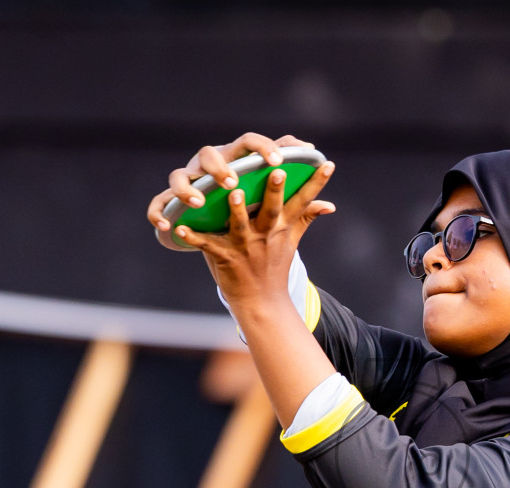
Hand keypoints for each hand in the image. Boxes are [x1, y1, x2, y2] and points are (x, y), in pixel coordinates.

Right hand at [146, 132, 315, 234]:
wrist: (207, 219)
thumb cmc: (242, 202)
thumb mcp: (264, 193)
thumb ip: (291, 185)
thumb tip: (319, 171)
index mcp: (234, 159)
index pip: (249, 142)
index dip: (263, 148)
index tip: (279, 162)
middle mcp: (207, 166)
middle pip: (209, 155)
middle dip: (220, 167)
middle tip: (233, 183)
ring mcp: (186, 182)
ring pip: (178, 176)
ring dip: (189, 188)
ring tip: (201, 203)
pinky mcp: (169, 202)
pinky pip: (158, 205)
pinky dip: (159, 213)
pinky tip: (168, 226)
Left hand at [172, 159, 337, 310]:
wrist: (261, 301)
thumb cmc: (274, 265)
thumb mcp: (292, 240)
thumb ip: (307, 218)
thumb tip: (330, 204)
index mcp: (281, 227)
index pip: (303, 201)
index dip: (316, 183)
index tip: (328, 164)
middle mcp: (265, 234)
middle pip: (272, 209)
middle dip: (275, 190)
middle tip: (278, 170)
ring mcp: (245, 246)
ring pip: (240, 224)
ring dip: (237, 210)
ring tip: (235, 192)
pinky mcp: (225, 257)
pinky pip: (207, 245)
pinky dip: (193, 238)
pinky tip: (180, 229)